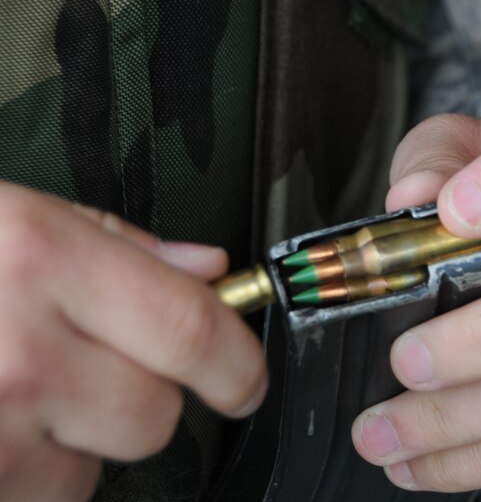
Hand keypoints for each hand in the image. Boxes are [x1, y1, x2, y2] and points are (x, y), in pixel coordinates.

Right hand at [0, 183, 266, 501]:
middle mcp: (22, 353)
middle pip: (154, 414)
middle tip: (92, 370)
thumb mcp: (12, 219)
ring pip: (93, 470)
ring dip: (76, 443)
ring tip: (17, 395)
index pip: (190, 327)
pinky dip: (28, 472)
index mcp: (42, 260)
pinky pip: (40, 496)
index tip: (244, 378)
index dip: (234, 361)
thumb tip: (210, 269)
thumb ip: (119, 245)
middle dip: (145, 400)